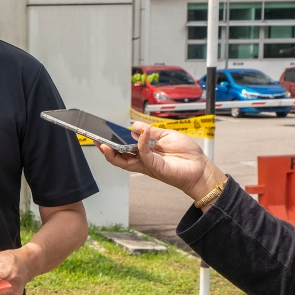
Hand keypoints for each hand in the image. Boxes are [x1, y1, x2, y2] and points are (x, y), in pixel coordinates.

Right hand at [97, 123, 226, 203]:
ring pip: (123, 161)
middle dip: (105, 149)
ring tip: (103, 143)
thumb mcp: (167, 136)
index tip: (103, 133)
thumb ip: (150, 131)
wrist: (200, 168)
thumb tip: (135, 127)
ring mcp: (146, 165)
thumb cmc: (186, 154)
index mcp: (144, 152)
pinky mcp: (154, 167)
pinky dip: (139, 143)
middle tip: (95, 139)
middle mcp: (142, 160)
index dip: (112, 142)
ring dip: (112, 152)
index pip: (124, 148)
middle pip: (118, 156)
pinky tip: (139, 134)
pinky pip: (142, 154)